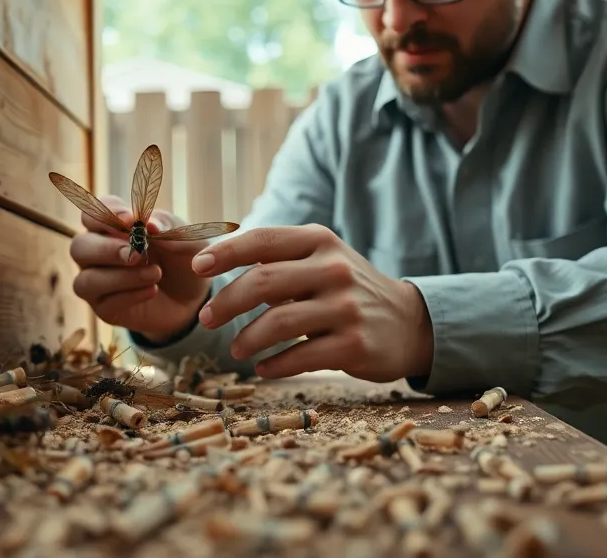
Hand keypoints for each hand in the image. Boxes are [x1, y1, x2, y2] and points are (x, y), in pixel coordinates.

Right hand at [68, 195, 212, 341]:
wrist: (191, 298)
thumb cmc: (181, 258)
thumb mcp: (185, 239)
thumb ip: (168, 227)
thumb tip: (149, 223)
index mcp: (111, 226)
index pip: (92, 214)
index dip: (106, 215)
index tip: (131, 221)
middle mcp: (96, 252)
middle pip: (79, 246)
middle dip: (106, 249)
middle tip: (137, 253)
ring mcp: (97, 281)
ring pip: (86, 280)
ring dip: (121, 277)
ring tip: (156, 274)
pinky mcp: (104, 308)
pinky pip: (104, 303)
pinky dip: (130, 296)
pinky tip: (153, 290)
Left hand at [191, 224, 432, 381]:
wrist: (409, 323)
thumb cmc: (347, 290)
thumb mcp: (320, 260)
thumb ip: (278, 260)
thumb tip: (215, 260)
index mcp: (320, 241)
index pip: (263, 240)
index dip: (225, 253)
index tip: (197, 267)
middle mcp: (334, 269)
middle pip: (263, 282)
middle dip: (227, 302)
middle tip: (207, 320)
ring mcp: (346, 307)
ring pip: (278, 322)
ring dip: (247, 339)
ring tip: (236, 350)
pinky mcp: (354, 345)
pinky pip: (300, 357)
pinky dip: (274, 365)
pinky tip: (263, 368)